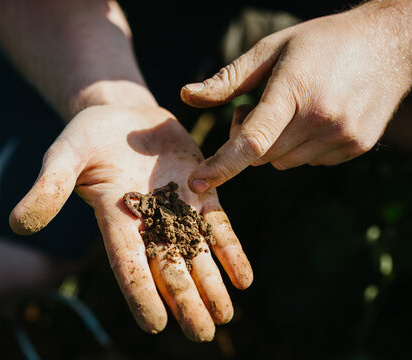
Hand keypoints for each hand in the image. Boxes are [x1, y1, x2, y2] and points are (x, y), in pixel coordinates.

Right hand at [9, 105, 252, 340]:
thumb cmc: (88, 135)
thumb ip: (48, 188)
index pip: (128, 265)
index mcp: (116, 220)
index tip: (155, 326)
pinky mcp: (200, 192)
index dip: (141, 294)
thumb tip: (18, 225)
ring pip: (197, 255)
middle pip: (169, 270)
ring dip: (211, 286)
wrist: (122, 115)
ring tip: (226, 316)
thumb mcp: (64, 155)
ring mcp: (177, 209)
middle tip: (203, 335)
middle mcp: (149, 223)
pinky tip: (244, 279)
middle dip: (186, 302)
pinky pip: (218, 227)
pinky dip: (231, 251)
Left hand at [181, 0, 411, 192]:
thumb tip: (187, 95)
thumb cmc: (321, 42)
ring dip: (275, 145)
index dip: (221, 165)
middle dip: (248, 140)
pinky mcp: (356, 147)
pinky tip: (314, 117)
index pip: (252, 140)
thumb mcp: (270, 49)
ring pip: (282, 163)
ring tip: (290, 108)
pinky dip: (301, 147)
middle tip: (258, 107)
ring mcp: (342, 136)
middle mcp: (321, 118)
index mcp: (294, 89)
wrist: (389, 44)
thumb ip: (228, 79)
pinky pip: (309, 162)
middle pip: (260, 157)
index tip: (197, 182)